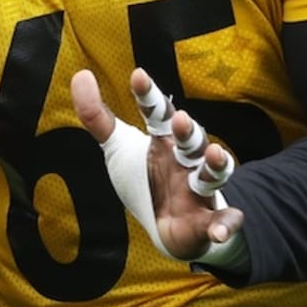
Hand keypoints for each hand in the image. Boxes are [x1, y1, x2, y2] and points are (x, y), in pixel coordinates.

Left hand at [71, 67, 244, 261]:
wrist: (166, 226)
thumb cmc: (145, 178)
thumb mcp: (117, 146)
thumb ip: (96, 115)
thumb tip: (81, 74)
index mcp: (164, 140)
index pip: (157, 113)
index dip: (148, 95)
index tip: (138, 75)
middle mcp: (185, 160)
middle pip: (192, 140)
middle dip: (188, 130)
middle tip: (180, 119)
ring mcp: (198, 190)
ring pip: (212, 174)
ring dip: (217, 165)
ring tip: (216, 155)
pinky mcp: (207, 221)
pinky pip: (221, 222)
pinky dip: (225, 226)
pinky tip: (220, 232)